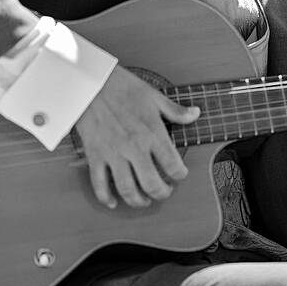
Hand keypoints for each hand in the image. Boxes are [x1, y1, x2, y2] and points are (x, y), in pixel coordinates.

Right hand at [73, 66, 198, 208]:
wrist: (90, 83)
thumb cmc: (122, 87)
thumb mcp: (154, 96)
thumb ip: (176, 111)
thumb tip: (195, 114)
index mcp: (152, 134)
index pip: (173, 166)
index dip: (180, 175)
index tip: (179, 175)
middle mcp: (134, 148)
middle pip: (152, 184)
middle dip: (162, 193)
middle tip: (164, 192)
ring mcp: (113, 154)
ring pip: (127, 189)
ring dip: (138, 201)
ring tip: (144, 200)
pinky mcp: (95, 156)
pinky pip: (99, 184)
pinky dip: (106, 198)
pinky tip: (114, 202)